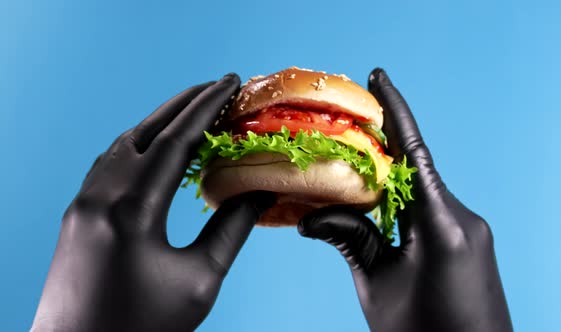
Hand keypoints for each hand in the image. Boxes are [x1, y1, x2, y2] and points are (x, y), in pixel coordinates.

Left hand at [32, 74, 275, 331]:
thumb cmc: (143, 328)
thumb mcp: (199, 281)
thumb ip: (231, 230)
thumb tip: (259, 192)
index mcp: (133, 210)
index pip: (177, 141)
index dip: (207, 107)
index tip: (230, 82)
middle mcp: (100, 196)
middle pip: (146, 131)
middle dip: (184, 104)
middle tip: (216, 86)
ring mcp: (82, 204)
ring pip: (123, 144)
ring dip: (159, 122)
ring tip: (191, 113)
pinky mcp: (77, 216)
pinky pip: (108, 163)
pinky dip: (137, 145)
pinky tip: (153, 149)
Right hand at [298, 69, 512, 331]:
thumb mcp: (378, 286)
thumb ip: (349, 240)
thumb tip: (309, 217)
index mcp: (440, 223)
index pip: (412, 152)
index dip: (394, 110)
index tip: (378, 76)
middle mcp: (460, 216)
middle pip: (413, 167)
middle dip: (379, 147)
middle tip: (344, 129)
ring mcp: (467, 228)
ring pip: (420, 188)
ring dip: (388, 177)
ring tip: (350, 169)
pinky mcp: (467, 241)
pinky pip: (430, 207)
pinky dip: (401, 199)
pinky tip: (376, 203)